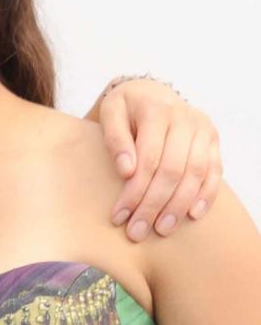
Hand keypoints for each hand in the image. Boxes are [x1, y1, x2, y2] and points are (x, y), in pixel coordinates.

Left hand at [92, 77, 221, 241]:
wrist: (150, 92)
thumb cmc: (125, 108)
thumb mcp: (110, 113)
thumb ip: (114, 138)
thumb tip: (126, 170)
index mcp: (155, 109)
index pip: (148, 159)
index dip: (134, 191)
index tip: (119, 216)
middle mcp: (184, 118)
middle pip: (172, 170)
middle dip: (153, 205)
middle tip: (137, 231)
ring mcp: (203, 129)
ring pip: (195, 174)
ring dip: (178, 206)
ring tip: (160, 230)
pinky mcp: (213, 140)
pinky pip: (214, 172)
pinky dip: (205, 196)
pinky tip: (191, 216)